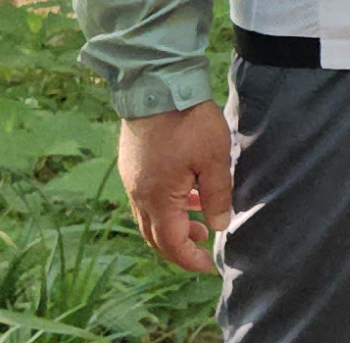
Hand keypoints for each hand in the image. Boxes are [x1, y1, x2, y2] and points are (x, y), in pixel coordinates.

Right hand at [117, 102, 235, 273]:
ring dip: (172, 223)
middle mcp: (138, 193)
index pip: (170, 243)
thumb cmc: (188, 121)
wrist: (157, 84)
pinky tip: (187, 190)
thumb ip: (217, 196)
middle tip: (203, 244)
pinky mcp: (131, 162)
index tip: (208, 265)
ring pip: (149, 215)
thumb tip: (218, 226)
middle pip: (154, 235)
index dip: (189, 259)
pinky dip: (166, 203)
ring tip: (200, 217)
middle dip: (178, 246)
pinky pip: (146, 195)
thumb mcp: (214, 159)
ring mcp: (131, 177)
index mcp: (157, 198)